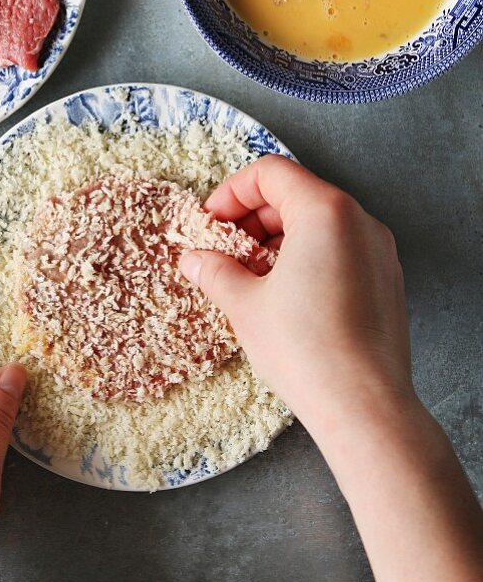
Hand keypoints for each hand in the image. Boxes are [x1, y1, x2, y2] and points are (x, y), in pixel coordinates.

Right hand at [180, 156, 482, 581]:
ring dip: (279, 237)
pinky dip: (308, 256)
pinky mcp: (387, 280)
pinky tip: (284, 294)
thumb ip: (215, 271)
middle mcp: (360, 221)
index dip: (232, 192)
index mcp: (325, 211)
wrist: (366, 407)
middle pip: (297, 193)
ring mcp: (379, 251)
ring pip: (320, 222)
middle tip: (225, 248)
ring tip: (251, 275)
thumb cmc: (306, 350)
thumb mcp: (245, 304)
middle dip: (254, 216)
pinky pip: (341, 248)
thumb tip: (194, 260)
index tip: (211, 221)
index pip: (271, 174)